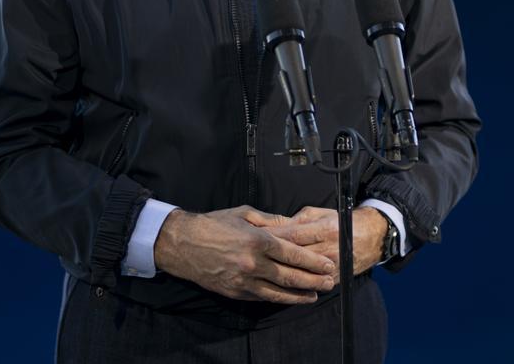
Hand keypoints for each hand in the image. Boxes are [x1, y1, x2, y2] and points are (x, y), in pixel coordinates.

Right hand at [153, 206, 335, 303]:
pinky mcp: (236, 291)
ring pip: (279, 291)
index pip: (293, 252)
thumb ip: (271, 221)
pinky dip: (281, 299)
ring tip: (317, 294)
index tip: (328, 263)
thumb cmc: (214, 225)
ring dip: (301, 294)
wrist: (183, 244)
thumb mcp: (244, 214)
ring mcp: (244, 280)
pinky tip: (293, 298)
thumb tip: (292, 224)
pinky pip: (263, 298)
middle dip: (313, 279)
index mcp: (257, 240)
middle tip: (329, 280)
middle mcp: (253, 262)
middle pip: (290, 274)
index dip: (313, 260)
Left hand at [264, 206, 386, 280]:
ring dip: (280, 273)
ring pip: (301, 273)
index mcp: (325, 228)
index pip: (293, 235)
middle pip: (294, 255)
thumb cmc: (342, 221)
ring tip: (260, 272)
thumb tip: (277, 226)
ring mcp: (332, 266)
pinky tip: (278, 285)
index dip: (272, 237)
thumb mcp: (320, 213)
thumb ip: (298, 219)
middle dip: (271, 256)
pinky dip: (295, 285)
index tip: (254, 238)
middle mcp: (329, 248)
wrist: (371, 238)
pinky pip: (311, 284)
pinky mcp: (334, 278)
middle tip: (251, 256)